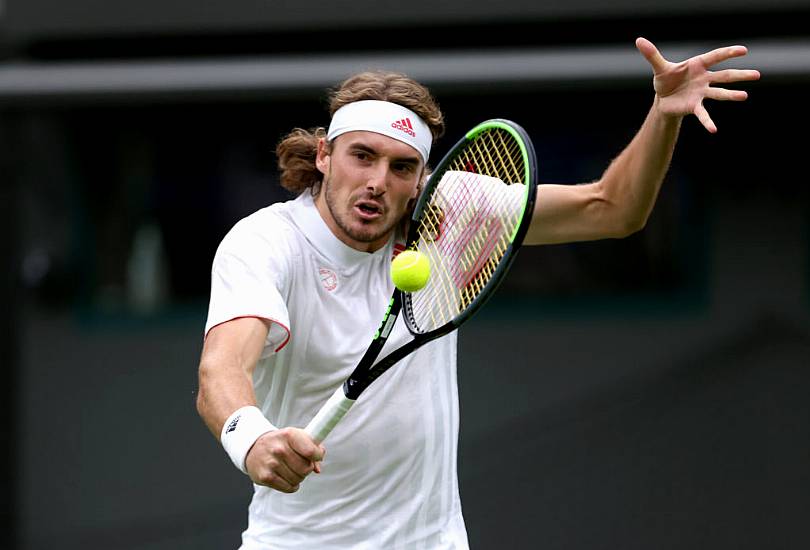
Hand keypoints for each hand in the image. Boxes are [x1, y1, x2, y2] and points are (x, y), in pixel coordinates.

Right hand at [245, 427, 325, 492]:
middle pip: (305, 468)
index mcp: (289, 434)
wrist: (253, 447)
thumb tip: (317, 469)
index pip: (311, 451)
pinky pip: (288, 488)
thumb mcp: (296, 437)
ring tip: (291, 470)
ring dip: (298, 477)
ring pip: (298, 479)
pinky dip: (291, 486)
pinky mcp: (265, 477)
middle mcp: (279, 448)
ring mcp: (271, 463)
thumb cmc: (281, 442)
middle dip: (307, 468)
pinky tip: (286, 477)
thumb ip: (312, 448)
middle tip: (301, 464)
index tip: (316, 456)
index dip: (318, 456)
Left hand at [635, 36, 759, 132]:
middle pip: (724, 75)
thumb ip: (652, 55)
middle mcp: (704, 79)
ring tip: (744, 96)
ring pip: (719, 93)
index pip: (715, 57)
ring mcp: (701, 93)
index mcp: (697, 65)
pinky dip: (707, 122)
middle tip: (757, 75)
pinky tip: (714, 130)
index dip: (728, 53)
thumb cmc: (665, 79)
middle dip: (740, 75)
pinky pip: (703, 114)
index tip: (743, 50)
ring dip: (731, 95)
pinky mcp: (694, 106)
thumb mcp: (659, 67)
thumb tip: (639, 41)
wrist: (662, 98)